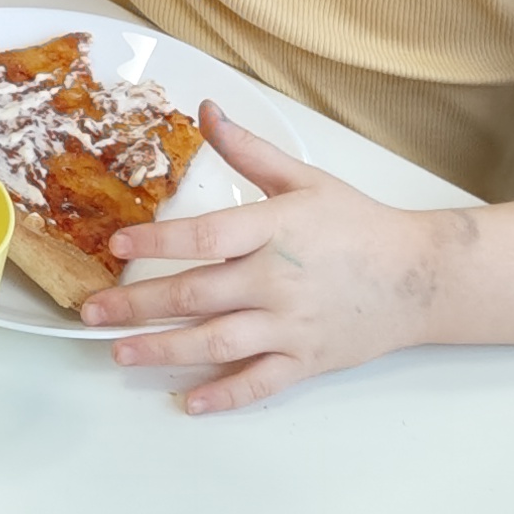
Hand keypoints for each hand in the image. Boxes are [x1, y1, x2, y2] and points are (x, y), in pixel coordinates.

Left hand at [88, 112, 455, 410]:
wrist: (420, 277)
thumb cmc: (360, 225)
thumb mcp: (305, 179)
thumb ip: (249, 150)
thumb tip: (207, 111)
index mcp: (274, 230)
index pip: (205, 236)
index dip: (157, 241)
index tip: (117, 244)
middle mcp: (276, 281)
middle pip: (195, 295)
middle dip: (137, 305)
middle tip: (92, 312)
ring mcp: (292, 325)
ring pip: (217, 343)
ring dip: (164, 351)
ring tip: (120, 354)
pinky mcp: (307, 360)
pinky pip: (260, 384)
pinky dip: (225, 396)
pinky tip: (189, 402)